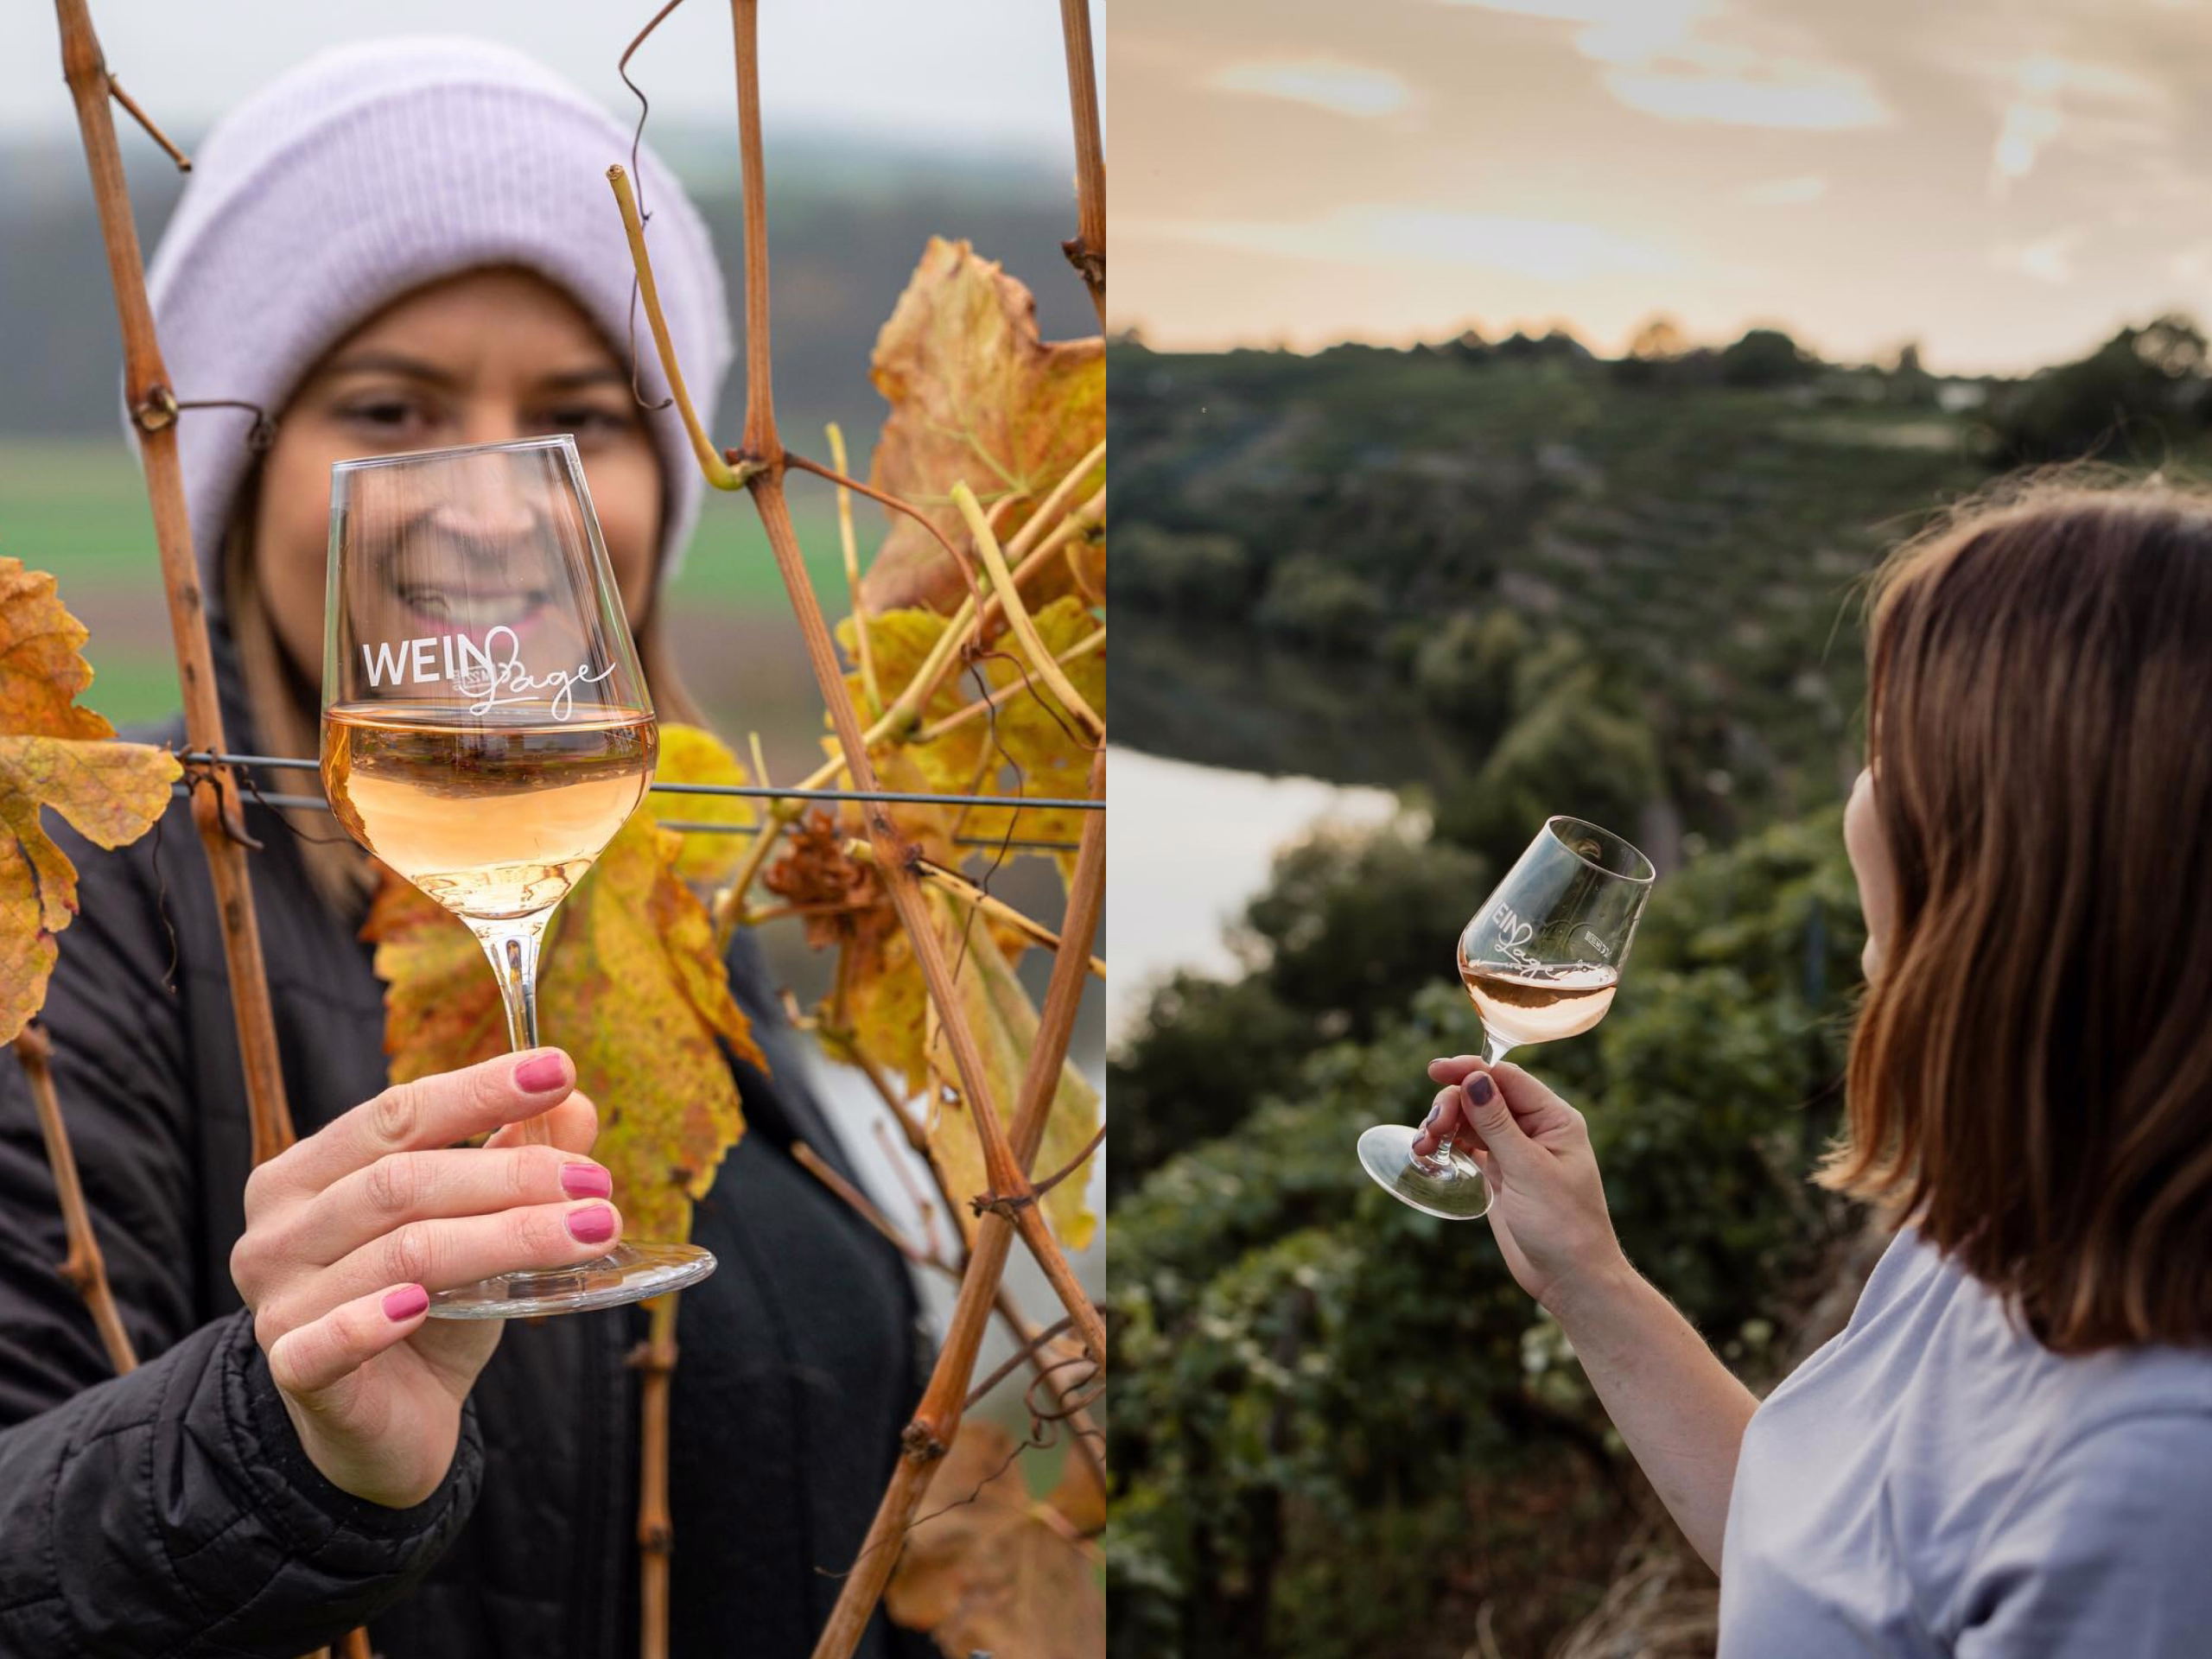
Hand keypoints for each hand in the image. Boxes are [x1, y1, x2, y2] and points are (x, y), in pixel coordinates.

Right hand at [229, 1049, 618, 1506]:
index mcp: (308, 1174)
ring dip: (506, 1237)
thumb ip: (514, 1159)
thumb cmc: (431, 1307)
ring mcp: (278, 1301)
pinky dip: (376, 1319)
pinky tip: (423, 1308)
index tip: (559, 1069)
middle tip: (596, 1182)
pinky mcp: (292, 1371)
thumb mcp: (479, 1227)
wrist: (387, 1423)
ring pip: (401, 1252)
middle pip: (403, 1182)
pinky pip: (331, 1340)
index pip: (395, 1114)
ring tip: (591, 1232)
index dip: (478, 1090)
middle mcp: (278, 1230)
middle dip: (512, 1174)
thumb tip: (576, 1104)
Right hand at [1412, 1056, 1623, 1316]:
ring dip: (1443, 1125)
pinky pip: (1466, 1145)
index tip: (1436, 1070)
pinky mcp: (1498, 1173)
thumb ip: (1498, 1124)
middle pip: (1482, 1096)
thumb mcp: (1528, 1170)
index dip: (1470, 1070)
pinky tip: (1427, 1153)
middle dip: (1452, 1105)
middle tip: (1433, 1130)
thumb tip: (1474, 1078)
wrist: (1570, 1279)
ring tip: (1424, 1146)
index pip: (1507, 1078)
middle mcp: (1534, 1129)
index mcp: (1554, 1119)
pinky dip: (1445, 1145)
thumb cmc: (1563, 1226)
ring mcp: (1514, 1151)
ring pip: (1470, 1120)